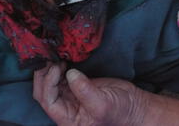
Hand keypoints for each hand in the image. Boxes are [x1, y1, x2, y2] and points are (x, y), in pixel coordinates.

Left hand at [33, 62, 147, 125]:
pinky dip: (57, 68)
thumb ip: (84, 90)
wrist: (135, 106)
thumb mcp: (102, 104)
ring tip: (55, 58)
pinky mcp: (75, 87)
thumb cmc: (120, 112)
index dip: (48, 84)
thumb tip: (70, 74)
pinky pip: (59, 78)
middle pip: (44, 92)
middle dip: (44, 76)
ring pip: (49, 83)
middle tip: (49, 60)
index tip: (55, 69)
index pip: (48, 102)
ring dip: (49, 70)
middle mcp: (65, 109)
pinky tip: (62, 60)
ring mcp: (69, 97)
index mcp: (68, 119)